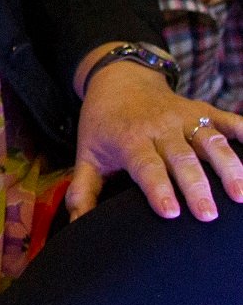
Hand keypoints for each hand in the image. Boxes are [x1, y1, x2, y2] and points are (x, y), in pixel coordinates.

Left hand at [68, 57, 242, 220]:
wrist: (119, 79)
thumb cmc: (103, 124)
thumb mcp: (87, 153)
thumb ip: (84, 190)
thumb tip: (78, 225)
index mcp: (129, 139)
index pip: (145, 165)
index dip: (158, 188)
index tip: (171, 212)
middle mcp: (159, 127)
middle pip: (182, 158)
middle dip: (196, 186)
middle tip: (209, 216)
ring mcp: (185, 117)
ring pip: (211, 142)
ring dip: (229, 167)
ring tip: (241, 196)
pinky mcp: (204, 110)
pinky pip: (229, 119)